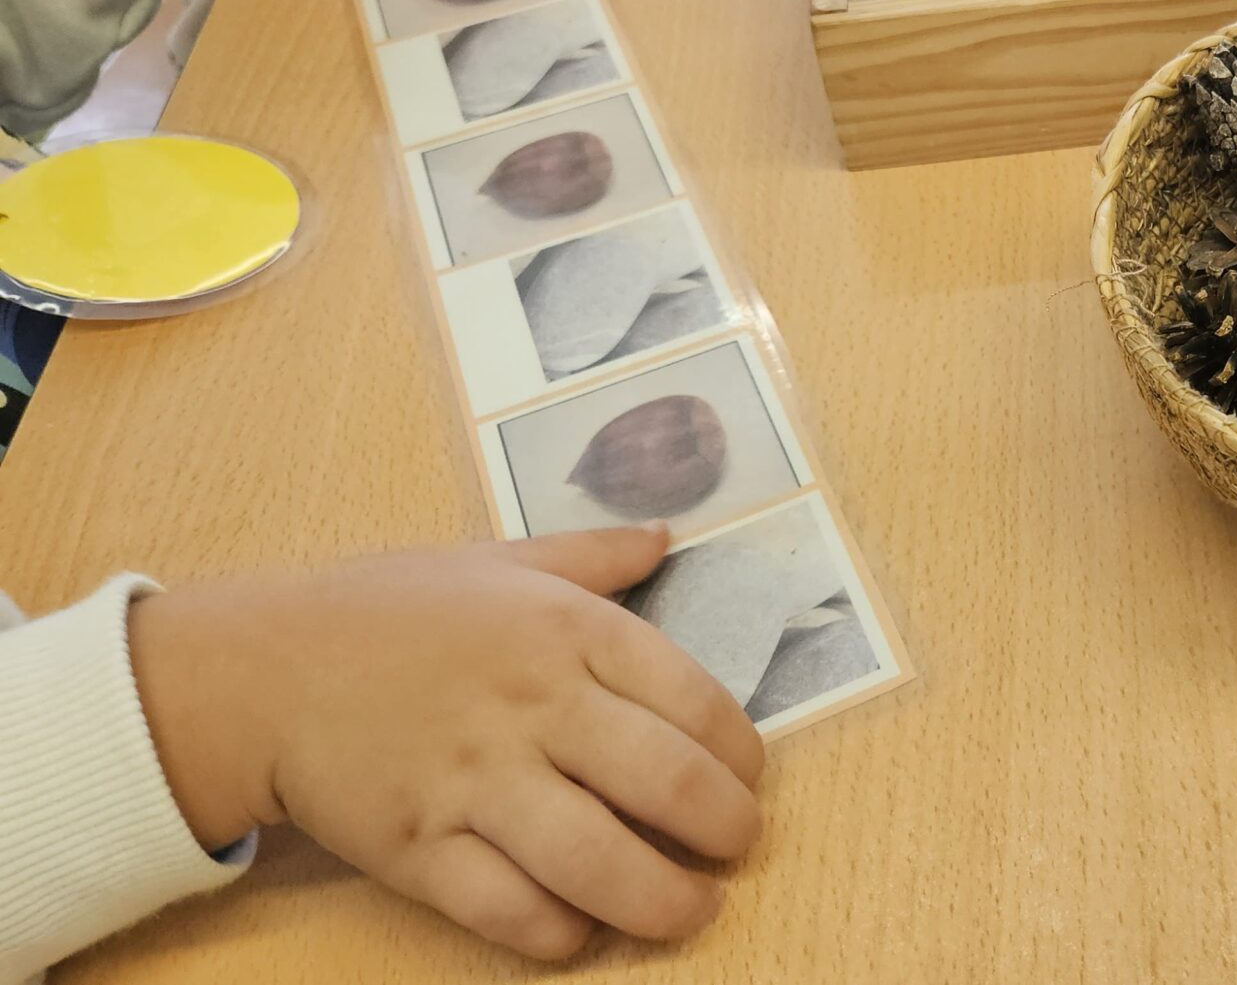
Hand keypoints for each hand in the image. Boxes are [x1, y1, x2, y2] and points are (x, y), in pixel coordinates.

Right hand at [128, 525, 763, 959]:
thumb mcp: (498, 559)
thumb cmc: (388, 612)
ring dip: (665, 901)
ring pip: (599, 859)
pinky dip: (559, 932)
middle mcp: (532, 705)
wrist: (259, 669)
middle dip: (726, 830)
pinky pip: (509, 908)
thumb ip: (593, 554)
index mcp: (566, 630)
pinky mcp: (417, 849)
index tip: (747, 778)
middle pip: (667, 782)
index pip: (696, 697)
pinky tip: (584, 930)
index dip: (741, 753)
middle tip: (736, 848)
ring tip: (691, 911)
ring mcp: (474, 781)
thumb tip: (669, 534)